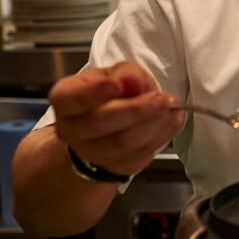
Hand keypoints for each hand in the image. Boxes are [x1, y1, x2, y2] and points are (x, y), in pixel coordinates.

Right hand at [48, 61, 183, 177]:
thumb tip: (131, 80)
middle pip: (98, 123)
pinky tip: (172, 120)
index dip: (93, 92)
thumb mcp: (119, 73)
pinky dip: (161, 135)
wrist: (114, 125)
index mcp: (66, 98)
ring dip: (151, 125)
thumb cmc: (113, 93)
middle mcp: (71, 129)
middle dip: (134, 110)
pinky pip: (139, 154)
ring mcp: (92, 152)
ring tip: (171, 108)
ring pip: (120, 143)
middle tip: (160, 98)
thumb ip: (126, 73)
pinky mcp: (117, 166)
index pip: (70, 97)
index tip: (117, 84)